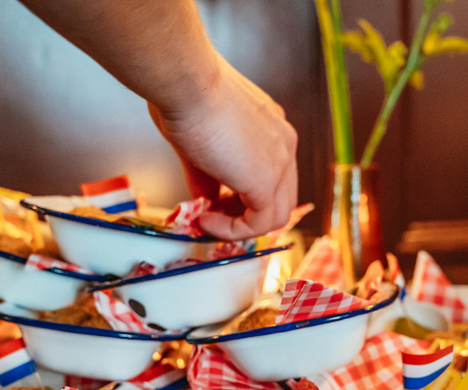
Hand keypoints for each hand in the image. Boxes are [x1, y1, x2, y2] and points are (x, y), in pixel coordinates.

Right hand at [149, 56, 297, 239]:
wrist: (185, 82)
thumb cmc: (183, 96)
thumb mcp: (198, 142)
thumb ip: (206, 175)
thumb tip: (203, 200)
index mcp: (270, 127)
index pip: (270, 174)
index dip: (241, 194)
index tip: (212, 200)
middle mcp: (283, 142)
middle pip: (279, 196)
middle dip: (245, 212)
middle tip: (211, 213)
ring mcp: (281, 161)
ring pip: (277, 215)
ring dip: (240, 225)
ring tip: (206, 219)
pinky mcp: (267, 181)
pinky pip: (259, 224)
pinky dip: (233, 230)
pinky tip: (206, 220)